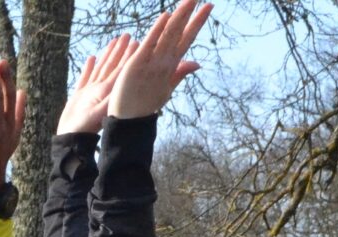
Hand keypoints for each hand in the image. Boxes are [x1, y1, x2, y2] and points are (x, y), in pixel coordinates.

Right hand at [59, 34, 135, 134]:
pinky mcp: (78, 96)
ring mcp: (90, 92)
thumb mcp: (102, 108)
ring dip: (106, 56)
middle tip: (127, 36)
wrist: (72, 139)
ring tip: (112, 42)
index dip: (128, 56)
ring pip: (100, 69)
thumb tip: (127, 77)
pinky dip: (88, 68)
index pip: (120, 70)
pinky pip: (84, 78)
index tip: (136, 42)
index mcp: (108, 91)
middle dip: (119, 51)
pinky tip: (91, 58)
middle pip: (112, 66)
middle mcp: (101, 90)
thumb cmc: (86, 126)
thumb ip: (113, 93)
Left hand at [108, 0, 209, 119]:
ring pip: (168, 35)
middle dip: (190, 13)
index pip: (187, 38)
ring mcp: (152, 63)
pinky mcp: (136, 65)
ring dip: (179, 16)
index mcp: (171, 66)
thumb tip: (198, 63)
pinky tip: (166, 15)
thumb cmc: (146, 106)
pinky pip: (149, 44)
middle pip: (180, 32)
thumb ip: (180, 72)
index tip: (208, 6)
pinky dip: (157, 30)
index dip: (197, 22)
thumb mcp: (167, 88)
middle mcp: (165, 62)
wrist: (130, 123)